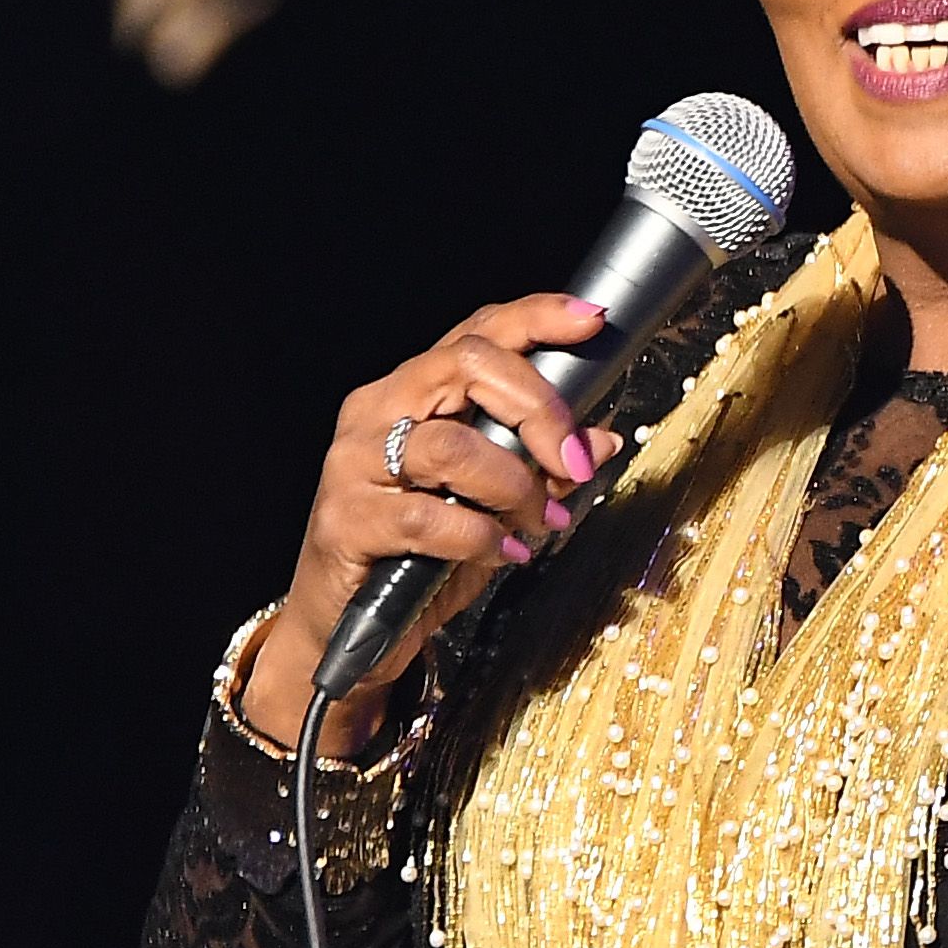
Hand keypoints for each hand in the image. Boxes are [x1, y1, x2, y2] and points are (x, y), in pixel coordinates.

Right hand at [237, 293, 627, 753]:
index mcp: (412, 391)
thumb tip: (601, 440)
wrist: (345, 628)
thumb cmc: (421, 555)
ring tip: (540, 520)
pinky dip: (481, 536)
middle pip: (469, 367)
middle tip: (573, 460)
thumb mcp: (497, 503)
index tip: (591, 320)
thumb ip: (542, 466)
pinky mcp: (345, 520)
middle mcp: (376, 411)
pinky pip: (428, 517)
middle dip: (539, 409)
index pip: (476, 332)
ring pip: (451, 446)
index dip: (535, 318)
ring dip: (514, 485)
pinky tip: (503, 552)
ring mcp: (353, 462)